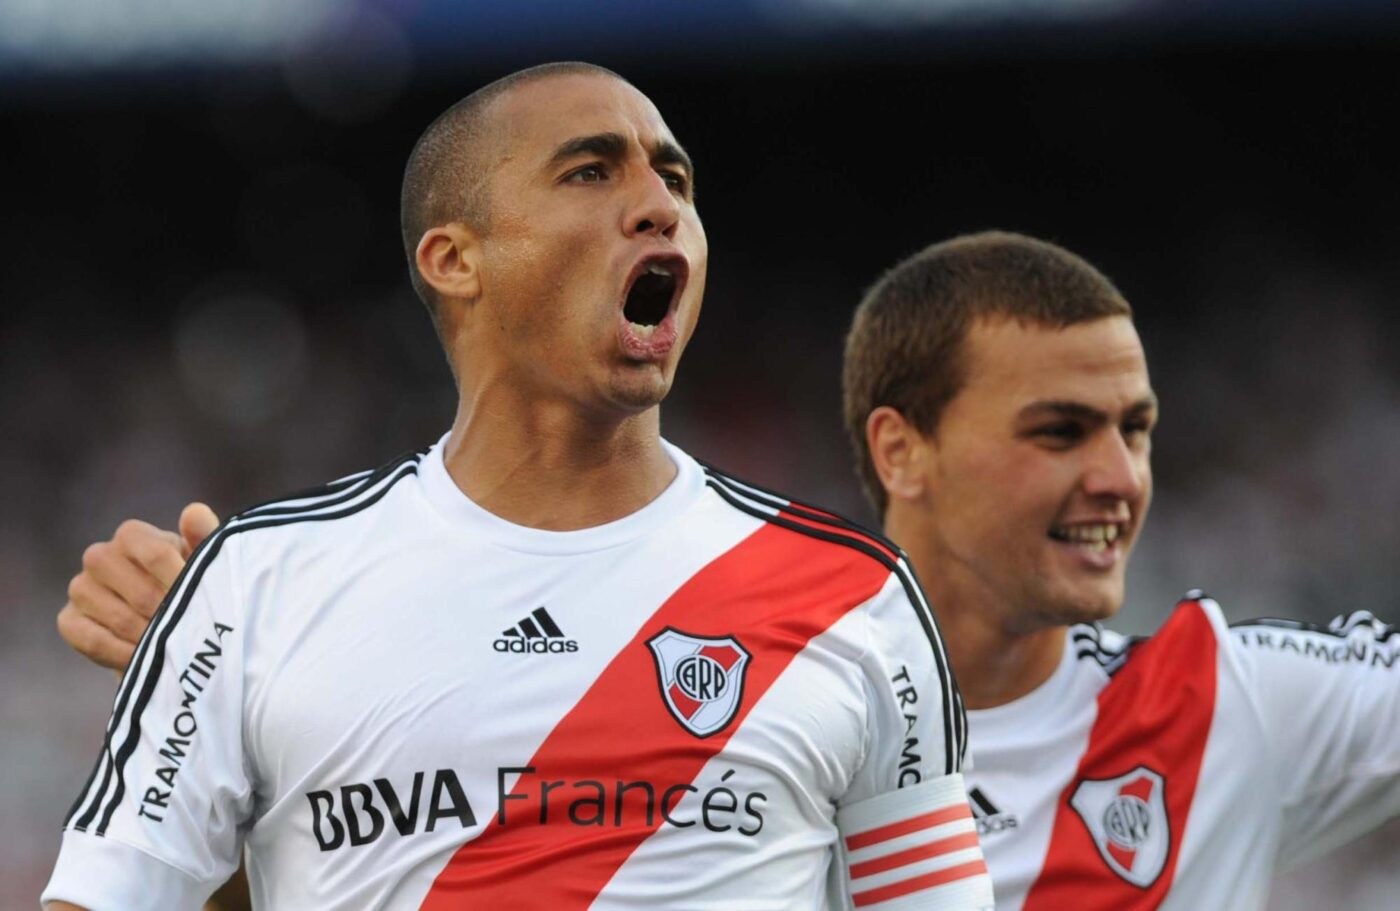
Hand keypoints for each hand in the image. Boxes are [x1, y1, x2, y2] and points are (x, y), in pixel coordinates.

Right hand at [56, 503, 220, 672]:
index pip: (153, 552)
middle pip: (136, 588)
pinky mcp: (69, 620)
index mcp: (132, 535)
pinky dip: (121, 653)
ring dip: (148, 636)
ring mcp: (81, 588)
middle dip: (166, 612)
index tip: (204, 600)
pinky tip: (144, 659)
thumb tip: (193, 512)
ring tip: (173, 646)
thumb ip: (204, 536)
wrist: (169, 624)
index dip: (179, 578)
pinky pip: (91, 639)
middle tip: (190, 629)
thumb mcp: (206, 561)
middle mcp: (99, 557)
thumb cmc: (191, 583)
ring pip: (115, 615)